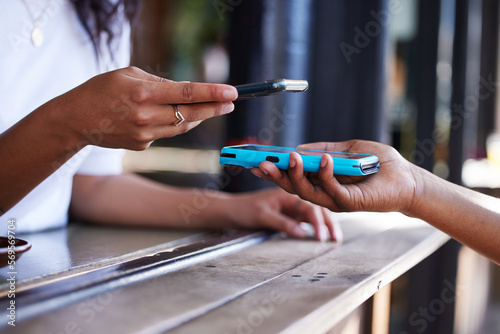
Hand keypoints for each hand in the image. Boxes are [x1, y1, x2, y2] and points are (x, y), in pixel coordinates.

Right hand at [53, 66, 237, 150]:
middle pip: (190, 114)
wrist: (76, 119)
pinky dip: (174, 124)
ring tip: (214, 108)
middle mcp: (146, 115)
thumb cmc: (102, 90)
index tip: (232, 92)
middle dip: (214, 108)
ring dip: (200, 117)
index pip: (186, 93)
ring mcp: (144, 134)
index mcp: (143, 92)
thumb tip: (185, 92)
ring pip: (182, 126)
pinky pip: (166, 133)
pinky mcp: (142, 145)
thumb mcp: (128, 75)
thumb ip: (159, 83)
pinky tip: (174, 116)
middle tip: (231, 103)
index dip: (212, 93)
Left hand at [225, 188, 341, 241]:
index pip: (309, 206)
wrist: (230, 211)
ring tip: (335, 239)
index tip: (321, 237)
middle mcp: (292, 196)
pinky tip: (323, 235)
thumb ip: (282, 223)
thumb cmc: (243, 210)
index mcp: (287, 193)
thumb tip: (302, 233)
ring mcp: (292, 205)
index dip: (318, 222)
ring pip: (314, 213)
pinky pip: (307, 219)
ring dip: (325, 224)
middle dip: (328, 223)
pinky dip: (316, 226)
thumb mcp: (262, 216)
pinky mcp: (289, 213)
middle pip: (316, 207)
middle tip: (336, 239)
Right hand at [251, 140, 418, 214]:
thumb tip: (299, 148)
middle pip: (293, 187)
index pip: (293, 176)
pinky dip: (326, 174)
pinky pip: (332, 190)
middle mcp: (325, 192)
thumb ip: (324, 148)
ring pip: (307, 192)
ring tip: (289, 157)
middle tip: (260, 163)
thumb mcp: (348, 149)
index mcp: (322, 180)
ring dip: (296, 174)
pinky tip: (324, 159)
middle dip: (276, 175)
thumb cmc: (380, 164)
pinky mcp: (350, 203)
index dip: (274, 170)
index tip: (256, 160)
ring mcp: (336, 200)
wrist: (407, 178)